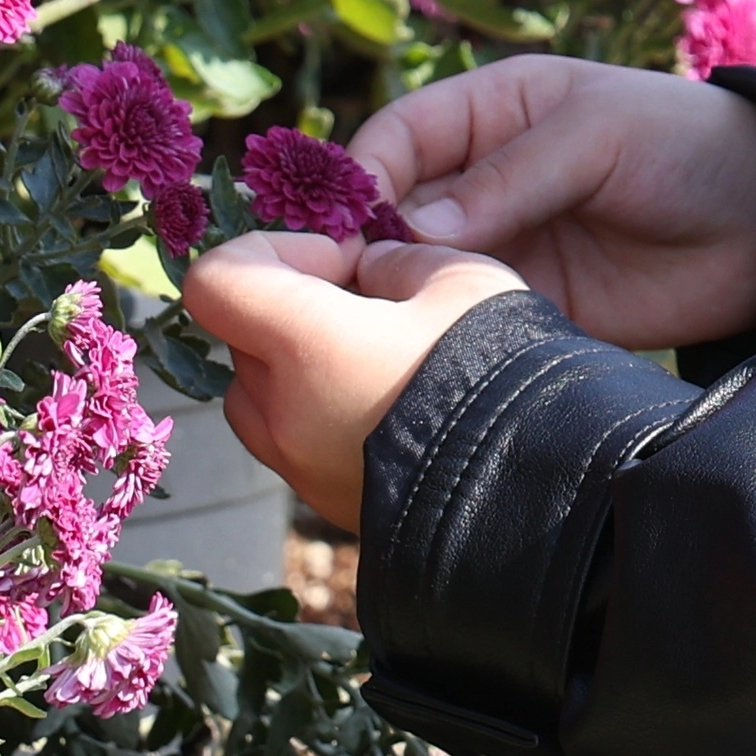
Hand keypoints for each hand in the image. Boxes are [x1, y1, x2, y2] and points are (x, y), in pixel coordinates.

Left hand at [183, 232, 527, 530]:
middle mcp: (281, 413)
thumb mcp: (460, 280)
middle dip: (292, 303)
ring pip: (258, 393)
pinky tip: (390, 404)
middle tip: (369, 300)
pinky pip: (292, 441)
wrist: (539, 495)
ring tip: (375, 358)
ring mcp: (297, 468)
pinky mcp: (323, 504)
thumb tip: (370, 273)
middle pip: (240, 334)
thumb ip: (398, 261)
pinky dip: (318, 411)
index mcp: (302, 346)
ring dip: (295, 363)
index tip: (340, 258)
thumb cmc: (499, 375)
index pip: (216, 279)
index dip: (268, 250)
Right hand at [346, 57, 755, 353]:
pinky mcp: (527, 306)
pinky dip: (442, 335)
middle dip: (364, 246)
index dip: (364, 179)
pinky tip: (433, 353)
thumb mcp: (598, 135)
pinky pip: (464, 320)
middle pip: (392, 212)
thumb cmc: (685, 145)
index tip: (351, 228)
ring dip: (395, 298)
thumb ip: (509, 177)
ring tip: (383, 328)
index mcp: (489, 111)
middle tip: (348, 291)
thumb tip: (410, 226)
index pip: (397, 138)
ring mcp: (501, 246)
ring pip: (417, 272)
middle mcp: (480, 179)